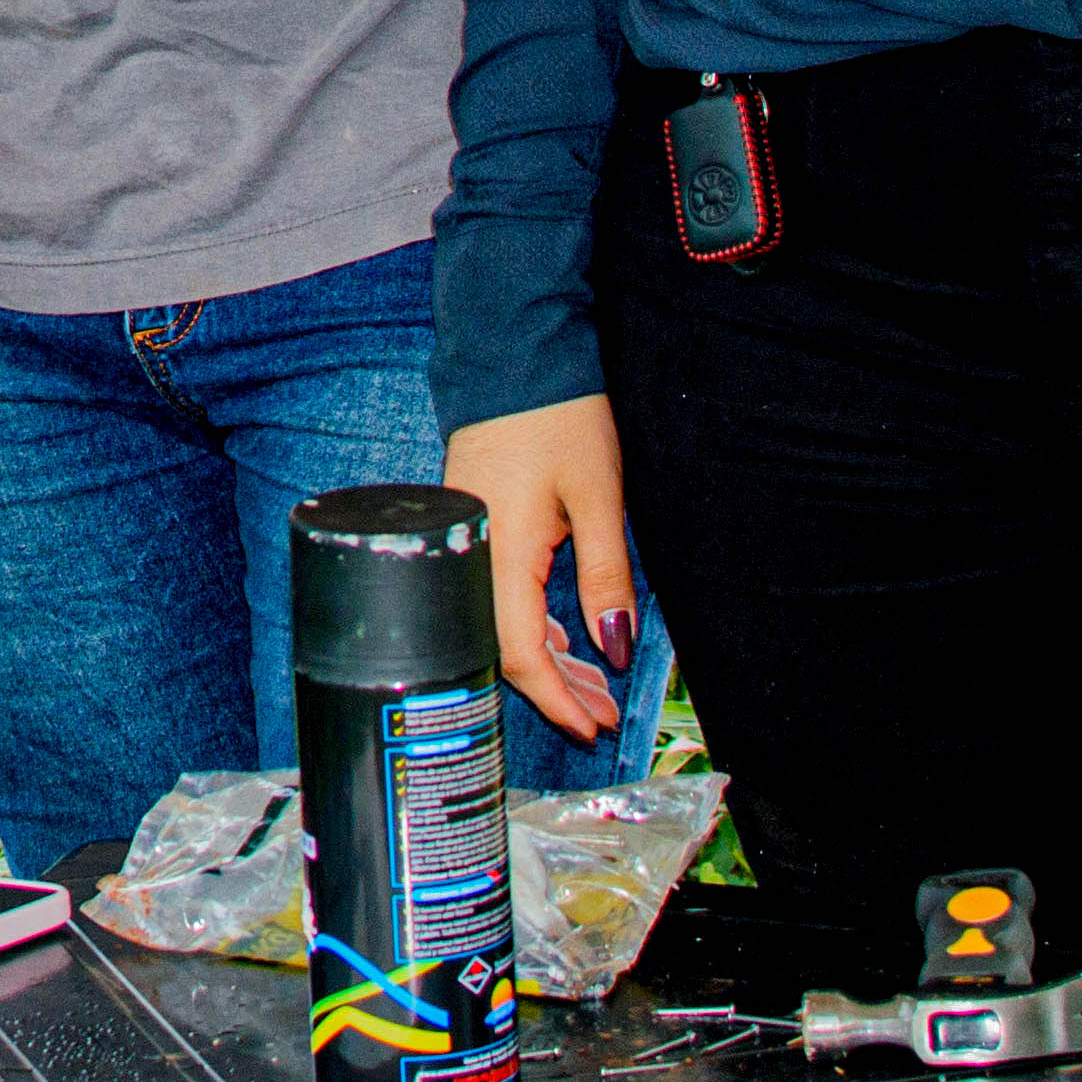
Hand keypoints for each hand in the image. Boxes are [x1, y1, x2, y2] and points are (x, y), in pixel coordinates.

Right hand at [444, 397, 641, 743]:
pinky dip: (530, 622)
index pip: (520, 652)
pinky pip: (494, 593)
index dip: (556, 699)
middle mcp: (472, 553)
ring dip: (546, 657)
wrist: (514, 353)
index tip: (593, 728)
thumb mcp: (600, 497)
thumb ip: (606, 577)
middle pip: (504, 646)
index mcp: (501, 550)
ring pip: (498, 622)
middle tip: (601, 713)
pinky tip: (563, 634)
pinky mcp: (472, 525)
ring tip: (592, 681)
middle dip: (555, 687)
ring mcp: (467, 539)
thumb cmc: (559, 415)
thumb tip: (614, 649)